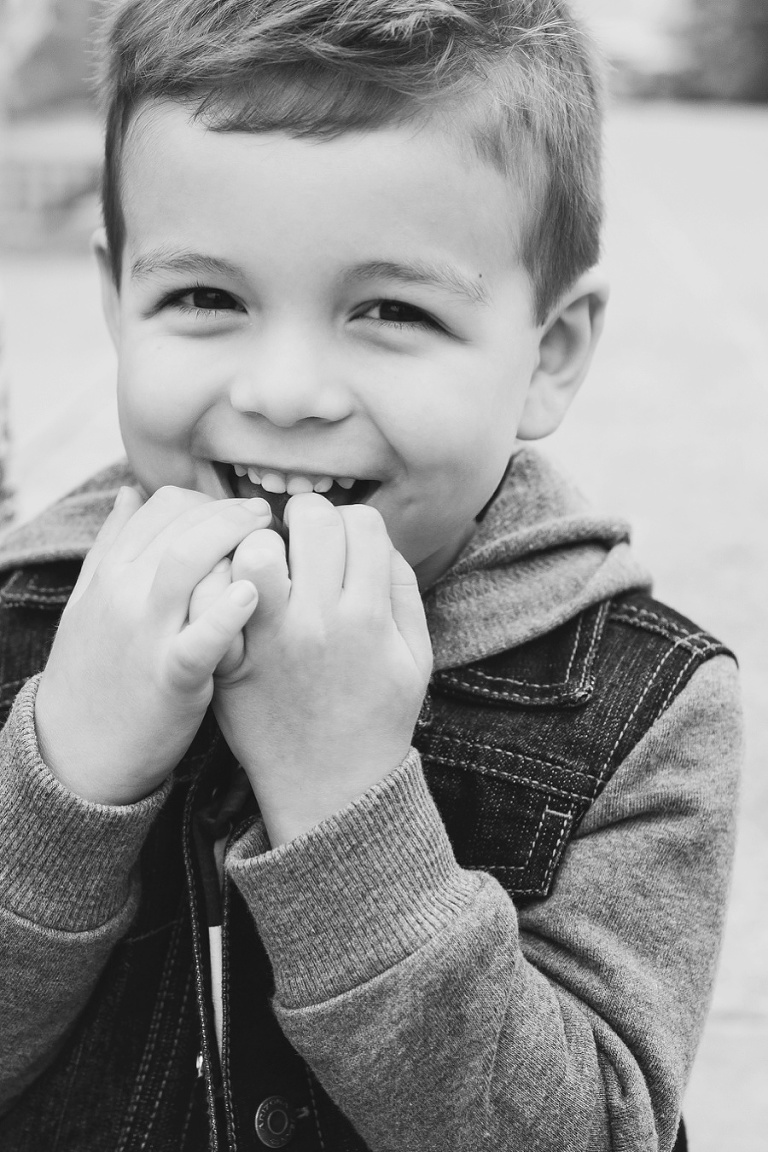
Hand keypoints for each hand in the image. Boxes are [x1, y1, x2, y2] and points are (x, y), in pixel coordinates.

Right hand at [34, 485, 271, 804]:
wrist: (75, 752)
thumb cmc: (96, 671)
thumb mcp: (91, 602)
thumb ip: (113, 544)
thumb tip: (130, 492)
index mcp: (111, 574)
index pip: (162, 507)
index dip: (207, 501)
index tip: (235, 511)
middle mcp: (125, 595)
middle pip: (182, 526)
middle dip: (231, 512)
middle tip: (264, 514)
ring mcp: (147, 635)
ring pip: (187, 563)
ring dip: (234, 539)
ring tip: (269, 538)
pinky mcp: (172, 678)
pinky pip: (200, 637)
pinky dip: (226, 612)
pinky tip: (253, 593)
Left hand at [206, 493, 432, 844]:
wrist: (332, 792)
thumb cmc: (377, 718)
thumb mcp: (416, 657)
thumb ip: (402, 592)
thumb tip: (375, 541)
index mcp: (370, 616)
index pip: (361, 523)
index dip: (350, 522)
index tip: (338, 539)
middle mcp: (322, 621)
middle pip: (312, 521)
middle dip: (305, 517)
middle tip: (297, 536)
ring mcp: (272, 641)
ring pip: (259, 550)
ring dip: (260, 543)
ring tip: (263, 561)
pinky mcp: (233, 662)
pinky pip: (218, 598)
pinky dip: (223, 582)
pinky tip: (234, 589)